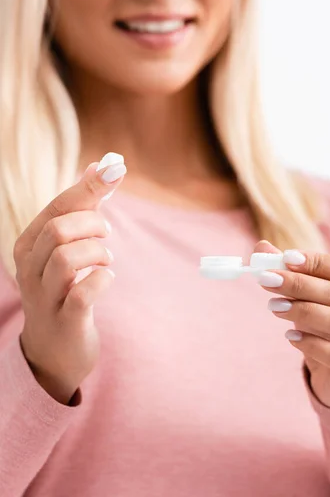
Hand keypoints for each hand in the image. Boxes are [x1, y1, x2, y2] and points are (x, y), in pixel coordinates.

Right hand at [14, 159, 125, 404]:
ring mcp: (44, 297)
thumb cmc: (64, 287)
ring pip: (67, 258)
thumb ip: (85, 207)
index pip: (56, 207)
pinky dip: (103, 280)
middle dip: (93, 225)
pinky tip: (106, 279)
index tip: (116, 171)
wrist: (55, 348)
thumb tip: (104, 165)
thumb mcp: (68, 246)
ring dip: (98, 252)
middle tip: (106, 237)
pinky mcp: (65, 320)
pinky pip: (85, 292)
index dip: (88, 188)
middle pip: (59, 229)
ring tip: (105, 261)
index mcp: (28, 244)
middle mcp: (29, 268)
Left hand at [255, 241, 329, 409]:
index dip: (317, 262)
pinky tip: (290, 336)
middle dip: (300, 285)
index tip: (285, 258)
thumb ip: (291, 271)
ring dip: (303, 311)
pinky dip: (310, 343)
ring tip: (273, 306)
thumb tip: (262, 247)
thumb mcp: (311, 297)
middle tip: (267, 280)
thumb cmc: (326, 327)